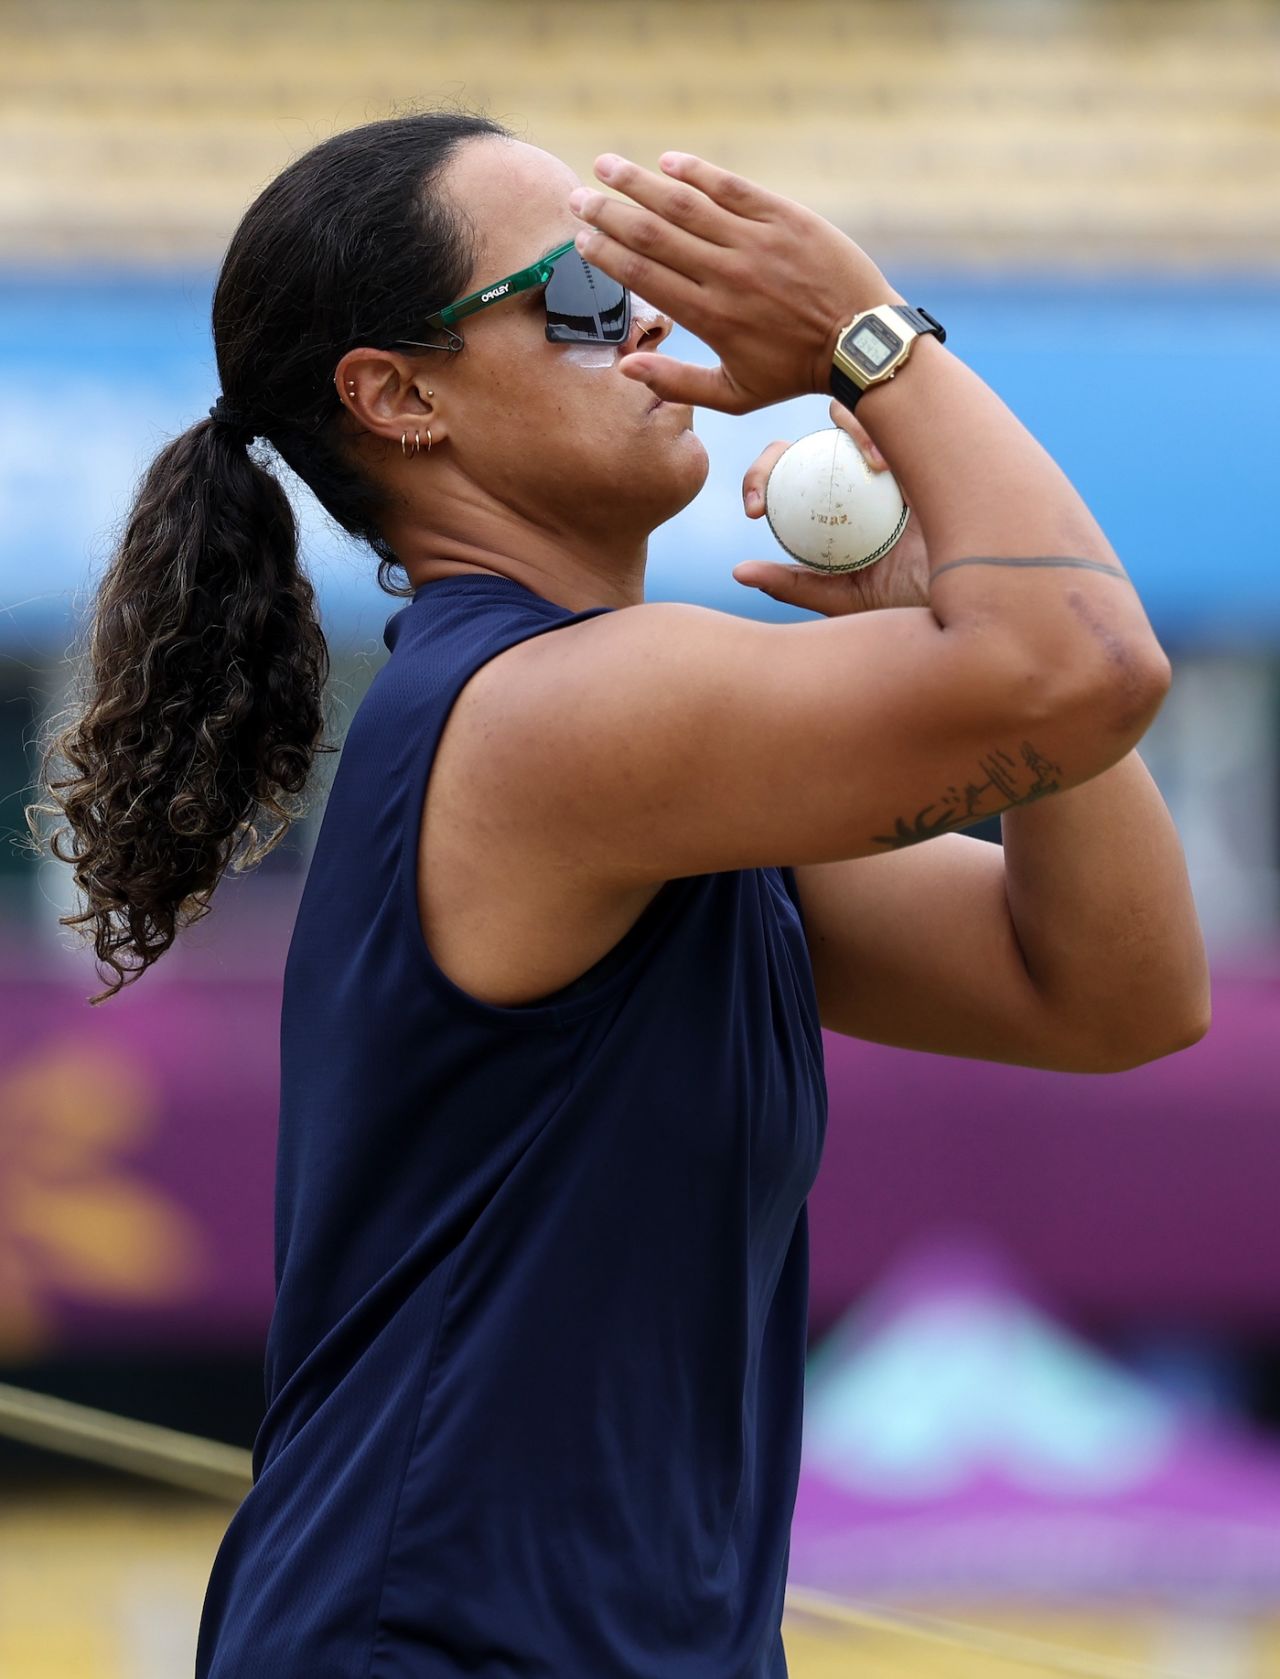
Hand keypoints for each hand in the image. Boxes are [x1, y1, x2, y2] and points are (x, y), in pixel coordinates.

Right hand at [568, 151, 904, 412]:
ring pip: (685, 203)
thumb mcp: (734, 395)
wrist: (861, 341)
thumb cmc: (794, 372)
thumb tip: (625, 370)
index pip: (644, 276)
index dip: (606, 255)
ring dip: (639, 182)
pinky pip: (732, 187)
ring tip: (606, 165)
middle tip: (577, 199)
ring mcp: (755, 242)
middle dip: (608, 213)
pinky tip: (668, 161)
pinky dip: (697, 172)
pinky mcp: (784, 217)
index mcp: (709, 316)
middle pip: (652, 235)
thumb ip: (677, 382)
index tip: (581, 240)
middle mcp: (726, 274)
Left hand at [733, 401, 931, 615]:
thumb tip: (739, 571)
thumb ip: (794, 585)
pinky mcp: (922, 448)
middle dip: (772, 456)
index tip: (754, 512)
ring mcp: (887, 461)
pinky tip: (881, 464)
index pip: (783, 478)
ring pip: (845, 423)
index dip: (759, 481)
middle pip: (801, 447)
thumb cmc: (907, 604)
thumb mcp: (843, 598)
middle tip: (768, 484)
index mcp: (832, 509)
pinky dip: (880, 432)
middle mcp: (854, 480)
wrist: (965, 597)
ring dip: (833, 437)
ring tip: (833, 477)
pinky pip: (895, 422)